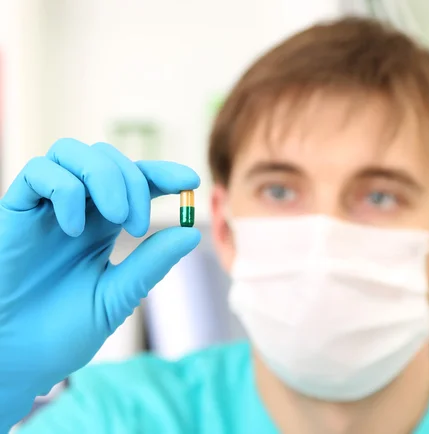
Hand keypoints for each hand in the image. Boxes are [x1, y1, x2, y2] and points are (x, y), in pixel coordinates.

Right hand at [0, 139, 200, 428]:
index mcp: (104, 225)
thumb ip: (150, 263)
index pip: (136, 181)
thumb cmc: (63, 330)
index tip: (191, 180)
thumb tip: (191, 233)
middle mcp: (77, 209)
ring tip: (115, 219)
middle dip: (135, 180)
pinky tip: (74, 229)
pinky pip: (37, 172)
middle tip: (139, 225)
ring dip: (104, 176)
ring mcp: (45, 208)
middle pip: (108, 158)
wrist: (15, 359)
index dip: (163, 173)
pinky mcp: (14, 211)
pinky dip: (65, 189)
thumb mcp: (118, 296)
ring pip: (72, 152)